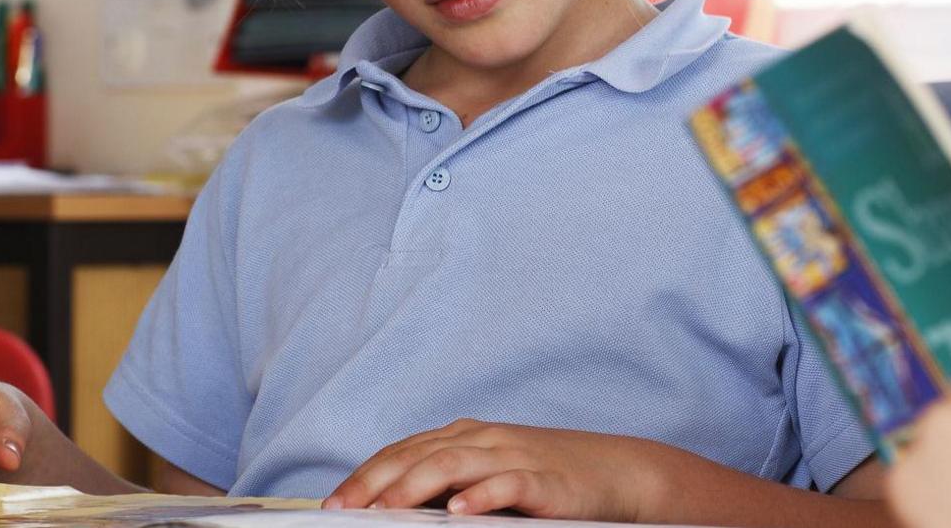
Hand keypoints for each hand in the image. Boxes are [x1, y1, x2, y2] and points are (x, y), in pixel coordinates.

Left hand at [323, 419, 669, 520]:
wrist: (617, 472)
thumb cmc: (547, 478)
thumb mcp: (489, 475)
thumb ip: (448, 486)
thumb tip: (395, 508)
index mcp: (462, 437)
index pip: (401, 452)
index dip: (364, 475)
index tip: (333, 502)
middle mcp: (481, 439)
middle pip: (416, 456)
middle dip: (374, 482)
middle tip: (344, 508)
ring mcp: (512, 455)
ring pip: (452, 464)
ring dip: (414, 487)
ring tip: (386, 509)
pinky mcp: (544, 480)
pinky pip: (508, 484)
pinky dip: (481, 496)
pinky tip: (459, 512)